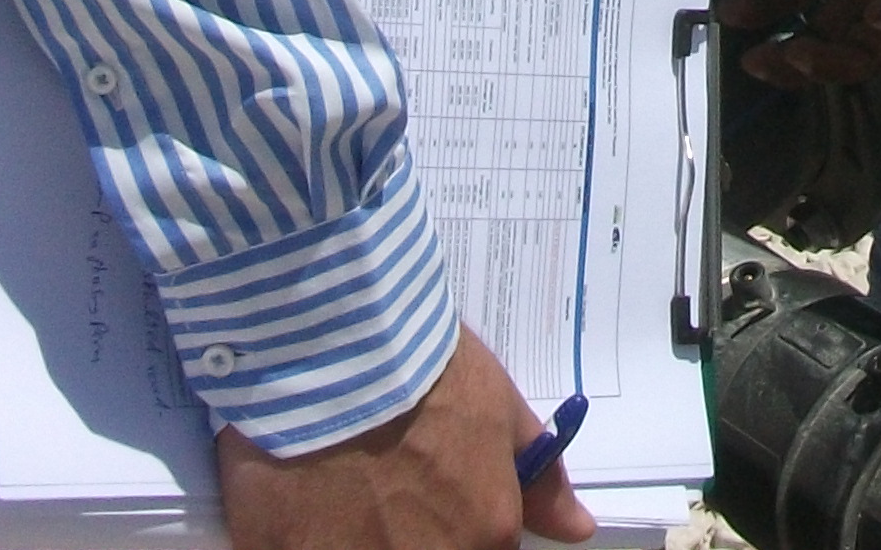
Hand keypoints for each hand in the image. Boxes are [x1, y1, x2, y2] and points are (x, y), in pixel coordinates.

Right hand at [217, 326, 586, 549]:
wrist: (336, 349)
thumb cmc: (427, 372)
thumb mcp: (500, 413)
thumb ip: (540, 484)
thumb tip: (576, 529)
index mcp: (485, 536)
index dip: (461, 527)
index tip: (434, 504)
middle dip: (406, 531)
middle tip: (386, 492)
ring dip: (357, 535)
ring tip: (344, 493)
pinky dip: (307, 536)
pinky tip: (303, 501)